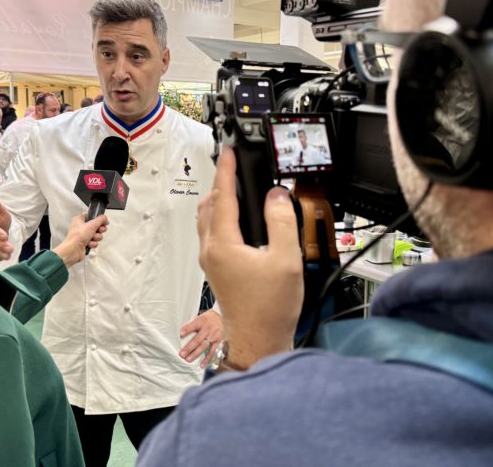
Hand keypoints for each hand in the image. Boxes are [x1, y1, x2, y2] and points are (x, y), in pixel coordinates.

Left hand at [52, 214, 108, 266]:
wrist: (73, 250)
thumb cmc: (79, 236)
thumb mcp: (92, 224)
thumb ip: (100, 219)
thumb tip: (105, 217)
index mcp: (79, 220)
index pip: (91, 217)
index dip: (98, 219)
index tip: (104, 222)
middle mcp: (80, 227)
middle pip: (95, 226)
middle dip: (99, 230)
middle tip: (100, 230)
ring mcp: (83, 236)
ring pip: (96, 235)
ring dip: (96, 237)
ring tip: (93, 239)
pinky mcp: (85, 244)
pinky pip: (94, 242)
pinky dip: (93, 243)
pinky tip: (89, 244)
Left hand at [179, 309, 223, 368]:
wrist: (226, 317)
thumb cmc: (209, 318)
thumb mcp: (202, 316)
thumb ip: (194, 324)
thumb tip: (181, 332)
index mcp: (202, 321)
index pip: (194, 325)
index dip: (187, 329)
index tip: (181, 334)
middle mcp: (207, 329)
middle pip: (197, 339)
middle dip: (189, 347)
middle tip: (182, 354)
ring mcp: (213, 336)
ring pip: (203, 346)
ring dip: (196, 353)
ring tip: (188, 359)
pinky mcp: (218, 342)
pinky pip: (212, 351)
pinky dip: (207, 359)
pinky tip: (201, 365)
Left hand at [197, 147, 302, 369]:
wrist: (258, 339)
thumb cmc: (270, 308)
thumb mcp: (286, 260)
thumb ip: (282, 222)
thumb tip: (276, 196)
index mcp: (224, 244)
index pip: (223, 196)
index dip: (226, 170)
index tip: (229, 152)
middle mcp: (211, 250)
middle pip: (209, 205)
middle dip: (221, 182)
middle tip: (234, 166)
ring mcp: (211, 260)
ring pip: (207, 219)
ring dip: (219, 199)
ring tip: (236, 187)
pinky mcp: (216, 268)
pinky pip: (211, 232)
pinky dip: (220, 216)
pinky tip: (237, 218)